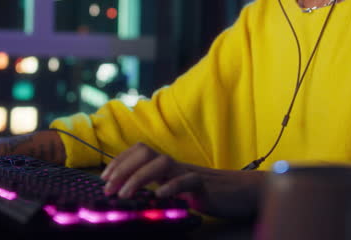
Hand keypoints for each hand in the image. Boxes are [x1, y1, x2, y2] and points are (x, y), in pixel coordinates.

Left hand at [100, 142, 264, 217]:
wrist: (245, 192)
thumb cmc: (211, 192)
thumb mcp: (180, 190)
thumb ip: (161, 189)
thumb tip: (136, 198)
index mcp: (169, 166)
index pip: (140, 151)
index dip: (119, 161)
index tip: (104, 178)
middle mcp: (177, 165)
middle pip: (146, 152)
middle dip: (123, 168)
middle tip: (109, 188)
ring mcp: (191, 172)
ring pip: (162, 163)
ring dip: (139, 177)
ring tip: (126, 194)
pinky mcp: (206, 185)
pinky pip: (187, 180)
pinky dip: (171, 187)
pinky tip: (159, 195)